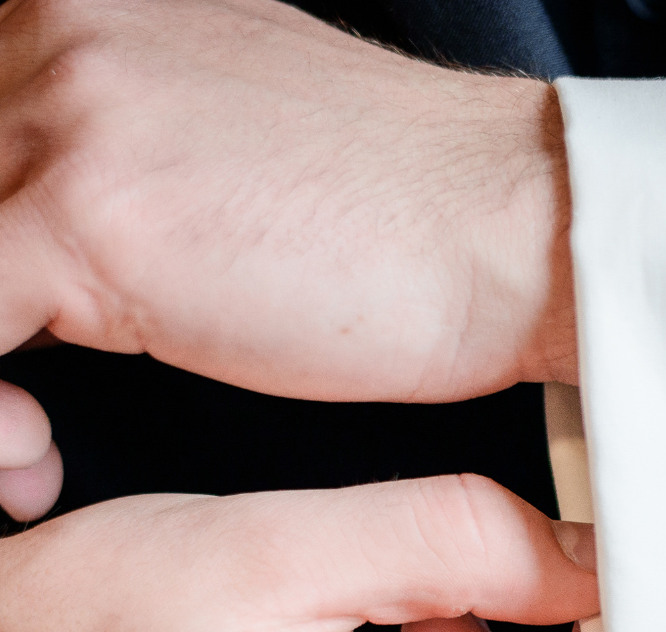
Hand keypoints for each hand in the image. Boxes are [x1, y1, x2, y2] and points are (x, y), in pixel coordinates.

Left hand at [0, 0, 573, 400]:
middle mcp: (56, 28)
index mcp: (90, 8)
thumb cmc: (411, 214)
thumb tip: (59, 232)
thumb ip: (129, 150)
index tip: (18, 345)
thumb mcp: (233, 146)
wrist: (521, 233)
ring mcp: (66, 113)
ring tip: (31, 443)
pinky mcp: (83, 213)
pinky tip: (36, 459)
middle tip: (25, 406)